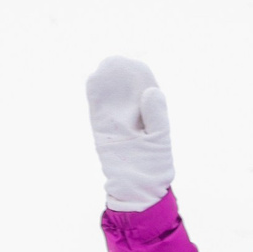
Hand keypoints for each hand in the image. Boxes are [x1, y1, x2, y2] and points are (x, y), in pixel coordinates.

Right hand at [85, 56, 173, 211]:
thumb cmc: (154, 167)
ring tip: (104, 67)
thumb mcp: (159, 140)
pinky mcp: (103, 132)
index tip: (135, 64)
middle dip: (121, 77)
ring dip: (107, 83)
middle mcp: (133, 118)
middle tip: (116, 61)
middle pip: (126, 92)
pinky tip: (93, 80)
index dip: (140, 77)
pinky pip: (97, 110)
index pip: (146, 91)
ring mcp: (117, 124)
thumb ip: (156, 116)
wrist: (137, 190)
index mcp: (151, 117)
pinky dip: (95, 96)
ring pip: (110, 98)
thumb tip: (152, 90)